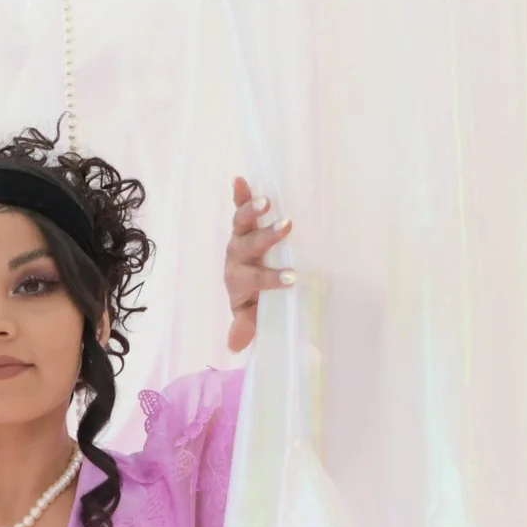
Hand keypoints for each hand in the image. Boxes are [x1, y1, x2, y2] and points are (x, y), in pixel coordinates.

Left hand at [225, 176, 293, 355]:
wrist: (247, 290)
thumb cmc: (255, 304)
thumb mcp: (252, 319)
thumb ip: (245, 328)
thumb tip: (233, 346)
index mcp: (240, 282)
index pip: (256, 279)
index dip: (271, 278)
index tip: (292, 278)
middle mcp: (236, 258)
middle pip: (249, 245)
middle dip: (267, 237)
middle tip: (287, 226)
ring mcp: (239, 240)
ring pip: (242, 224)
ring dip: (252, 211)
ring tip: (266, 201)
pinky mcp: (243, 226)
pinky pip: (240, 209)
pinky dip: (239, 195)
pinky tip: (240, 179)